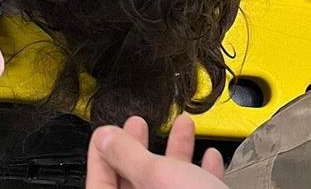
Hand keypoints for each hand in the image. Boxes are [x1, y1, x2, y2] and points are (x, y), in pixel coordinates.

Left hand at [86, 115, 226, 188]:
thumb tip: (107, 139)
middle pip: (134, 185)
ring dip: (176, 156)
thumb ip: (127, 155)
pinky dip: (201, 177)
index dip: (101, 156)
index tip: (107, 134)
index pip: (100, 186)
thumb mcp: (156, 176)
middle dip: (139, 150)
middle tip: (139, 126)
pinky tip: (210, 159)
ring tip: (182, 128)